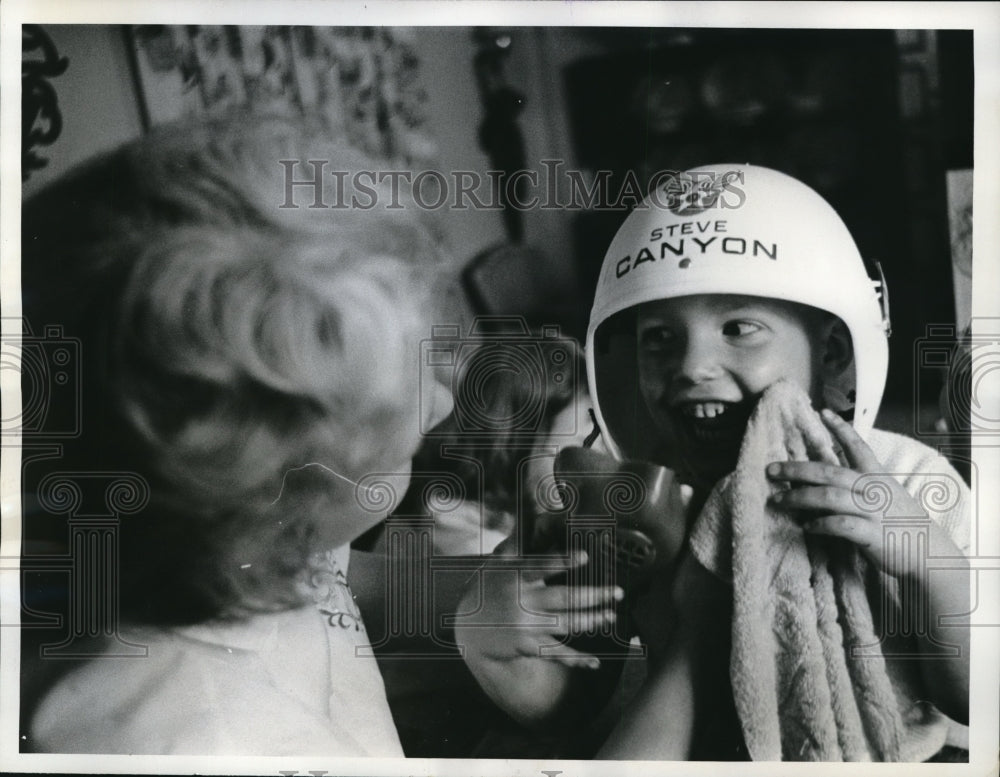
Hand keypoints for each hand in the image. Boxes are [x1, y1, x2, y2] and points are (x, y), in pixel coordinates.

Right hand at [453, 538, 622, 724]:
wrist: (467, 628)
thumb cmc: (490, 585)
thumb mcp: (498, 560)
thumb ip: (518, 538)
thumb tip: (528, 501)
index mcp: (516, 575)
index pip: (541, 566)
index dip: (562, 561)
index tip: (584, 557)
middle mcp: (522, 601)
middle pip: (563, 598)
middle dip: (593, 595)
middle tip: (618, 592)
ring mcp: (525, 626)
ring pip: (565, 625)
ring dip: (592, 621)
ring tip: (611, 615)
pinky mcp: (527, 646)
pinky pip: (556, 654)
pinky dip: (576, 660)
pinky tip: (595, 662)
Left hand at [765, 408, 956, 578]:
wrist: (930, 554)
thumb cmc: (902, 524)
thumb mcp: (887, 496)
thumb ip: (862, 485)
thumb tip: (829, 478)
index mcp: (878, 477)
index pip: (858, 446)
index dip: (841, 429)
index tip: (823, 411)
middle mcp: (874, 490)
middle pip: (829, 472)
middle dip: (796, 469)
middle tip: (770, 469)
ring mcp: (873, 512)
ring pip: (828, 497)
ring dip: (799, 498)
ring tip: (778, 500)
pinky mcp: (871, 534)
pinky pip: (840, 525)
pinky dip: (820, 524)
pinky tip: (806, 526)